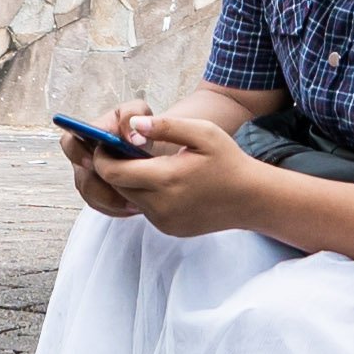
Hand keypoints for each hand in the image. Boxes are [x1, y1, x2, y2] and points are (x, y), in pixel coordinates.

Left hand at [74, 108, 248, 241]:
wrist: (252, 199)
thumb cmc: (228, 160)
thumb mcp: (202, 132)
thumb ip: (165, 126)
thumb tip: (132, 124)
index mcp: (166, 179)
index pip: (112, 172)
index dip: (102, 156)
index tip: (105, 143)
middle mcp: (160, 205)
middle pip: (117, 186)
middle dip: (113, 168)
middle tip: (122, 149)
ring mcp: (163, 221)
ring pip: (129, 198)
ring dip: (129, 181)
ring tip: (146, 163)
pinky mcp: (168, 229)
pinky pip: (144, 209)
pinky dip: (145, 195)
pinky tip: (163, 181)